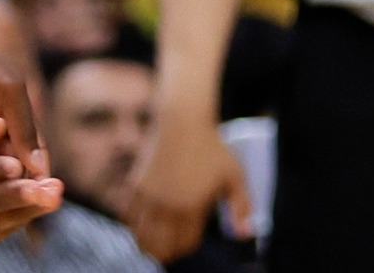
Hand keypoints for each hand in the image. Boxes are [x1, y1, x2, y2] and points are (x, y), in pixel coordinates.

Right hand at [125, 108, 252, 260]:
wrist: (182, 121)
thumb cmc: (212, 147)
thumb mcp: (234, 175)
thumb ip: (241, 207)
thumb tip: (246, 235)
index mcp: (192, 206)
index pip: (185, 243)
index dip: (187, 248)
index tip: (189, 242)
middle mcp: (167, 205)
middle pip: (159, 247)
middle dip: (166, 253)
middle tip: (170, 250)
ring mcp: (148, 196)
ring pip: (139, 236)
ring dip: (147, 244)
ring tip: (153, 244)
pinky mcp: (135, 185)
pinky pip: (127, 217)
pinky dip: (132, 225)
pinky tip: (140, 224)